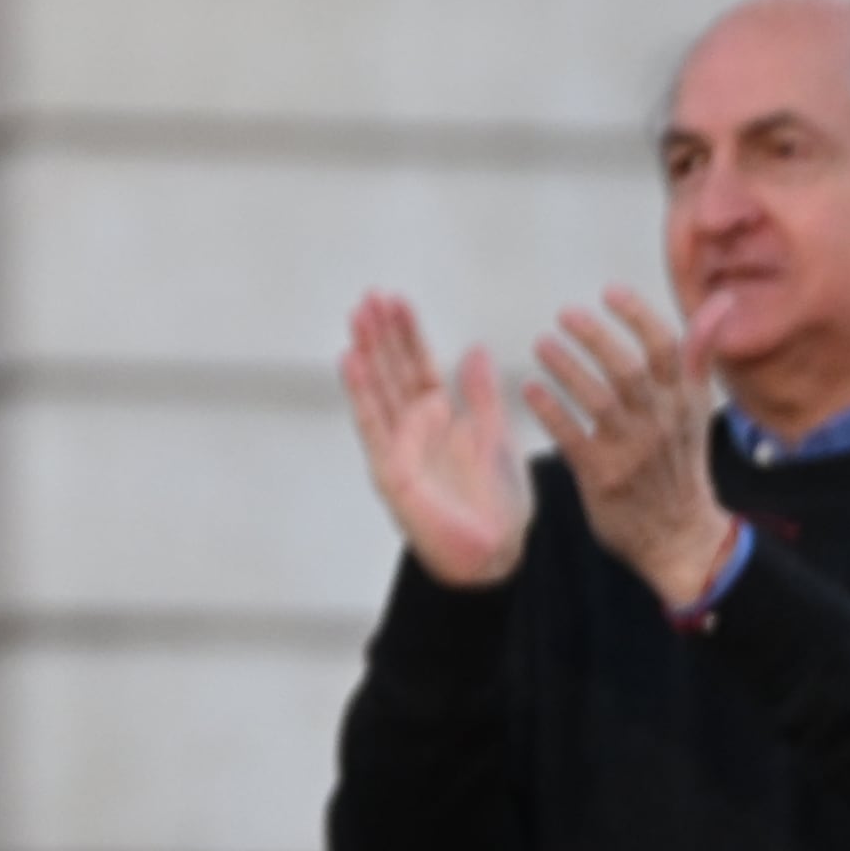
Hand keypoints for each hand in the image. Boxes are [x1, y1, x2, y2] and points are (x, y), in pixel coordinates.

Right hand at [339, 290, 533, 590]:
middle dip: (382, 333)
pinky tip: (350, 360)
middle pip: (392, 370)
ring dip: (366, 352)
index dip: (407, 334)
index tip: (397, 301)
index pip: (418, 365)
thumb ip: (483, 395)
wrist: (496, 554)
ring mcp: (398, 445)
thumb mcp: (498, 437)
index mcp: (441, 418)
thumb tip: (476, 349)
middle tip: (370, 296)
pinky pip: (372, 423)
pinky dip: (360, 391)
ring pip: (378, 389)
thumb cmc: (499, 505)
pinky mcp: (390, 468)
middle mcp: (414, 427)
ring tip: (357, 317)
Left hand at [531, 287, 731, 610]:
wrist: (681, 536)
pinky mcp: (603, 477)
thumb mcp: (697, 407)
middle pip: (629, 370)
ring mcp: (632, 451)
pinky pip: (573, 437)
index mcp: (683, 401)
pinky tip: (529, 389)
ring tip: (542, 344)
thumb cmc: (680, 461)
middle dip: (596, 337)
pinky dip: (551, 411)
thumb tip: (721, 301)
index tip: (609, 291)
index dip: (638, 316)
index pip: (667, 348)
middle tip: (565, 313)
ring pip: (600, 400)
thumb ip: (698, 354)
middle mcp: (660, 422)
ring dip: (568, 369)